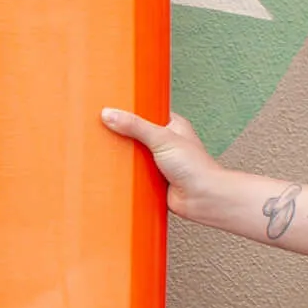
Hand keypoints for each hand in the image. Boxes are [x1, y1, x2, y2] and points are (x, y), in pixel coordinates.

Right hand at [101, 107, 227, 222]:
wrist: (203, 199)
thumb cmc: (197, 168)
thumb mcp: (162, 138)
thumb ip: (135, 126)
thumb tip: (111, 114)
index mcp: (173, 126)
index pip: (147, 112)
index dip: (130, 110)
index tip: (111, 108)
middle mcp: (167, 143)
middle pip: (137, 135)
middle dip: (123, 135)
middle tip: (103, 129)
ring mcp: (160, 162)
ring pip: (135, 155)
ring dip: (124, 157)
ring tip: (105, 150)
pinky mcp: (155, 180)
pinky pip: (136, 175)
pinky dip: (127, 174)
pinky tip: (115, 172)